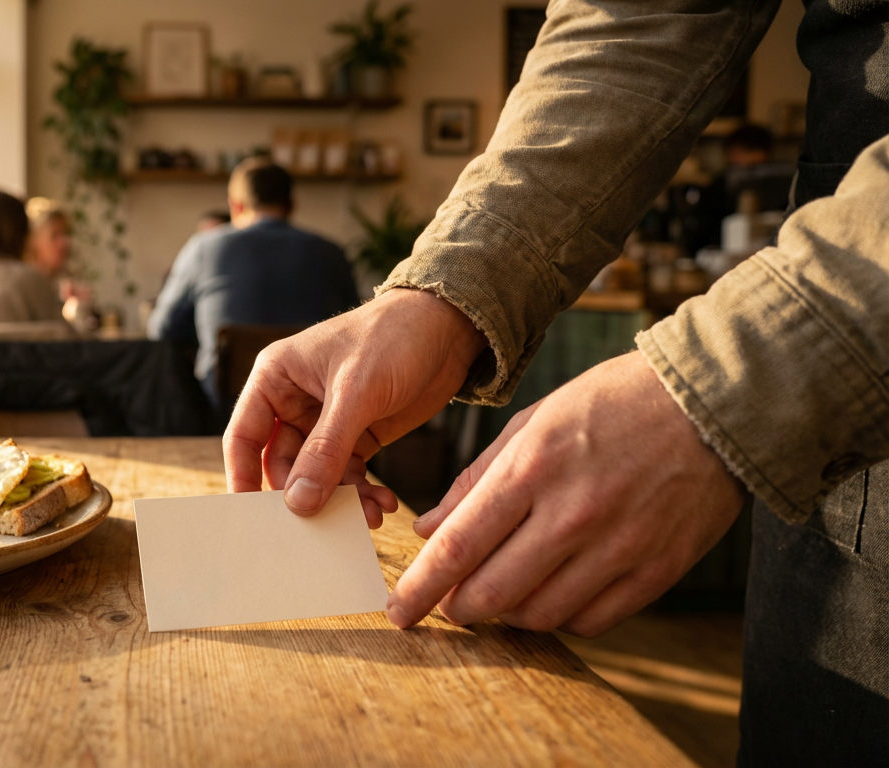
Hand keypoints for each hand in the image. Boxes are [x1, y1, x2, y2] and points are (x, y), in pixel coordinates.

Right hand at [224, 289, 487, 526]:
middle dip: (305, 496)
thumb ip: (325, 449)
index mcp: (276, 378)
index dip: (243, 477)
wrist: (449, 327)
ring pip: (318, 476)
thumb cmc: (393, 337)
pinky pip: (348, 475)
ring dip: (340, 500)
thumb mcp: (356, 392)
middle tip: (326, 525)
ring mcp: (326, 422)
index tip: (251, 519)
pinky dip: (363, 493)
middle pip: (283, 465)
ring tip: (368, 516)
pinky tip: (384, 503)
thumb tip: (298, 503)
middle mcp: (294, 402)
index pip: (244, 436)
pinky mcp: (358, 435)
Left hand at [390, 352, 745, 636]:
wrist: (714, 403)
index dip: (419, 589)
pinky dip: (561, 617)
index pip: (457, 547)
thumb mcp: (532, 421)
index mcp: (532, 469)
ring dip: (507, 614)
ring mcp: (617, 547)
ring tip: (501, 592)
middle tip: (448, 604)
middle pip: (491, 594)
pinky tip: (553, 593)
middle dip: (456, 609)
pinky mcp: (656, 571)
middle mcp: (571, 515)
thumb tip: (426, 530)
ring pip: (538, 614)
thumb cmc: (612, 403)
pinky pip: (591, 621)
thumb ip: (475, 480)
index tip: (398, 612)